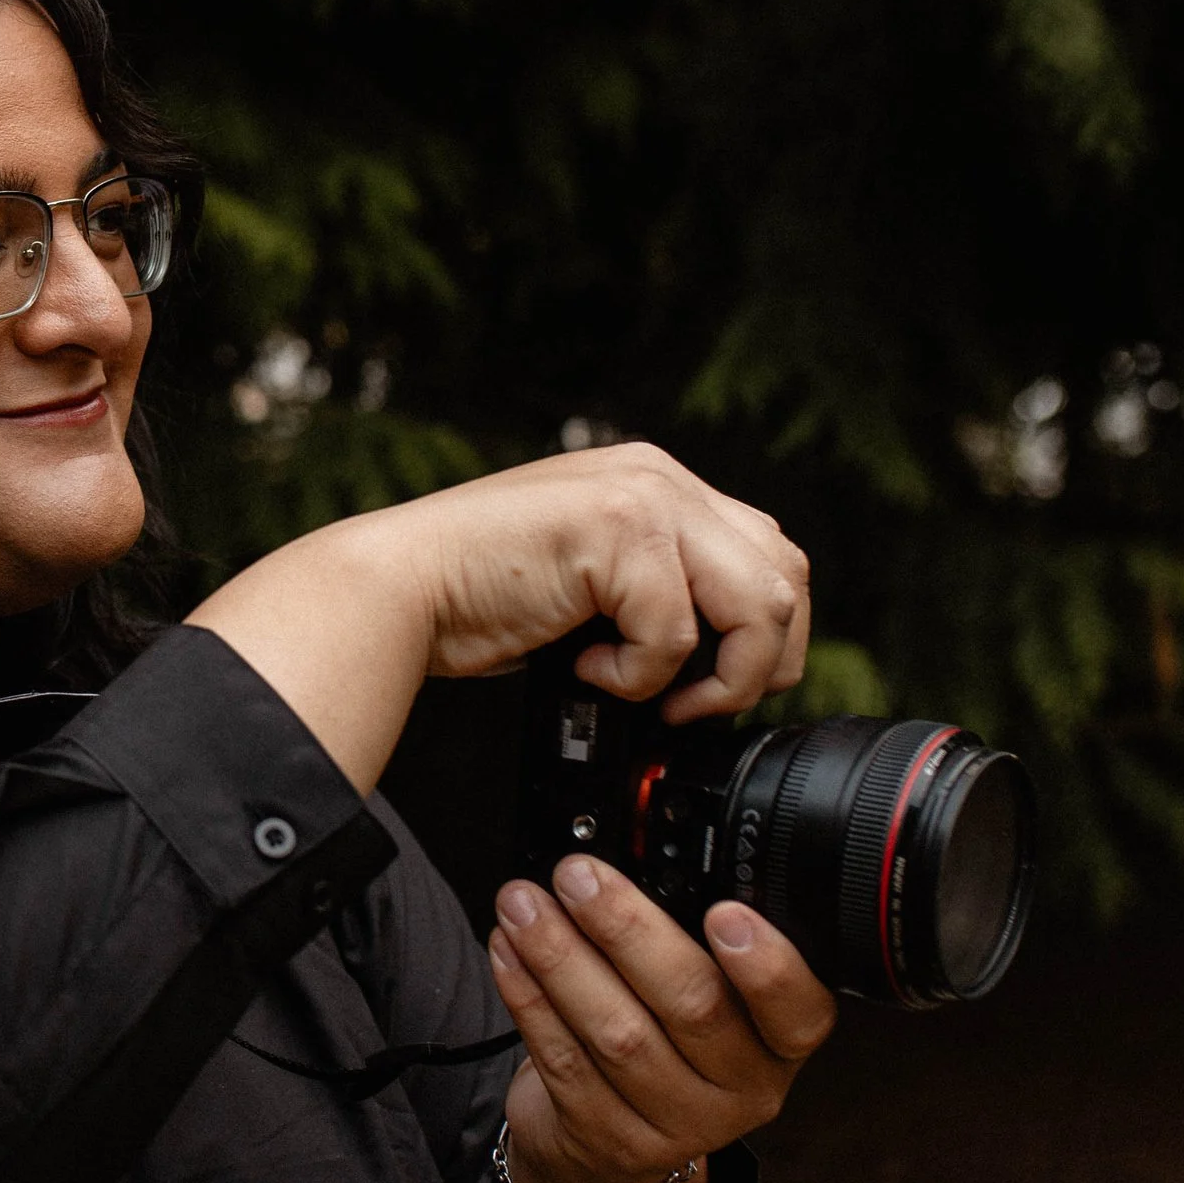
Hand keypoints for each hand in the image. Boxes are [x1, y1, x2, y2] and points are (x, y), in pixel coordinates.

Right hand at [418, 442, 811, 719]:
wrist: (397, 589)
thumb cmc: (475, 597)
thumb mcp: (592, 583)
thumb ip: (658, 588)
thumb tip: (727, 656)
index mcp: (656, 484)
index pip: (769, 554)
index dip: (761, 635)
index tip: (714, 686)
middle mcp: (660, 477)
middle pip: (786, 576)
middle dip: (758, 663)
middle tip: (695, 705)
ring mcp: (644, 495)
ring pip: (761, 602)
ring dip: (715, 676)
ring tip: (650, 695)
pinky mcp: (618, 529)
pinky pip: (677, 632)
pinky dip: (636, 676)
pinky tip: (585, 668)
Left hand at [487, 853, 836, 1182]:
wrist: (607, 1148)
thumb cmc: (664, 1044)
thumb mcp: (707, 999)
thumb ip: (691, 944)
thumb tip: (632, 861)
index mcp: (781, 1045)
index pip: (798, 1010)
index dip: (767, 964)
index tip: (724, 912)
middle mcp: (742, 1092)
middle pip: (693, 1006)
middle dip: (627, 929)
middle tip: (578, 875)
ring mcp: (675, 1124)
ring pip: (617, 1034)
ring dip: (561, 957)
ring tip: (524, 905)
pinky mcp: (606, 1138)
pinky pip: (563, 1060)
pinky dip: (528, 997)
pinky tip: (508, 951)